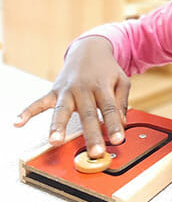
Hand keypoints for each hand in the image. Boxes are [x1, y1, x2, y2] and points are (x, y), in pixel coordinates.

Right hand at [14, 36, 130, 157]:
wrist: (88, 49)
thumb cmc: (106, 69)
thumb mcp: (121, 81)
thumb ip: (122, 102)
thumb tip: (121, 123)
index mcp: (102, 86)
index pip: (109, 108)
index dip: (114, 124)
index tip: (117, 140)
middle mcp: (83, 89)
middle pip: (87, 114)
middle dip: (91, 134)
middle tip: (95, 151)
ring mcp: (67, 90)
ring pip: (62, 110)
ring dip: (58, 126)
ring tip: (55, 141)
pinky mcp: (54, 91)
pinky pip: (39, 102)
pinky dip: (28, 112)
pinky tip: (18, 123)